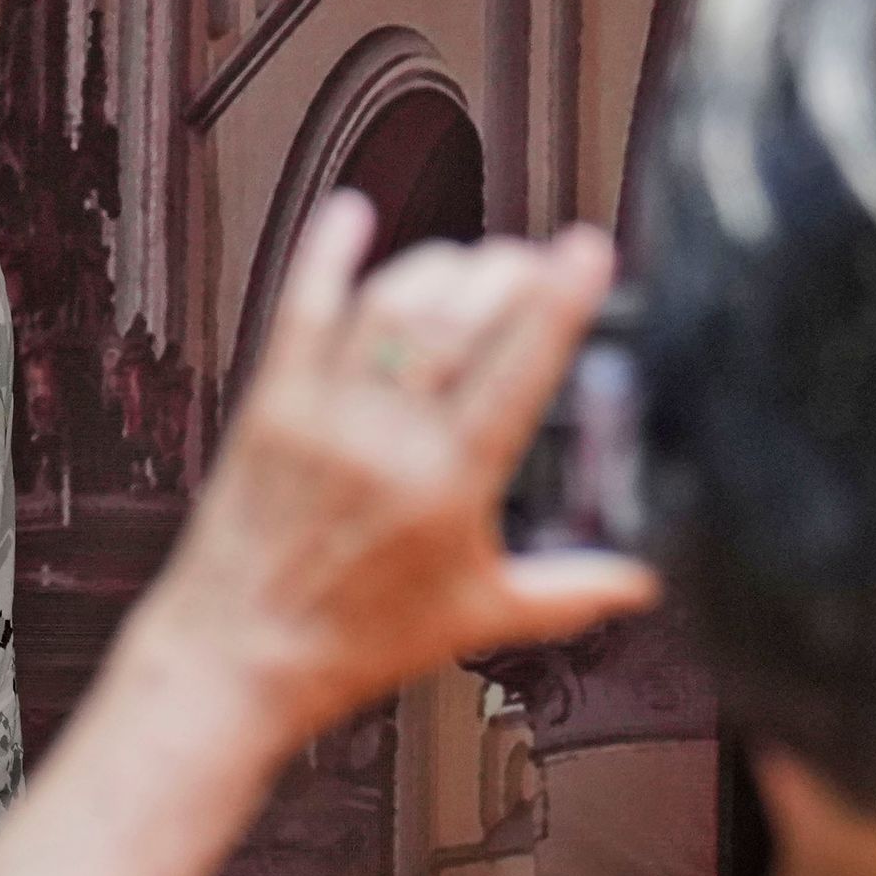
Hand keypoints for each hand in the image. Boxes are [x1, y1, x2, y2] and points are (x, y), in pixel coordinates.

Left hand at [132, 193, 661, 744]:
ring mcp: (321, 416)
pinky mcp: (268, 407)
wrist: (234, 661)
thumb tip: (641, 580)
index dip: (559, 298)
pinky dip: (326, 255)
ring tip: (471, 265)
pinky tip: (350, 215)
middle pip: (457, 317)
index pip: (519, 368)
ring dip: (438, 266)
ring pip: (389, 303)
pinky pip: (301, 311)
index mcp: (446, 486)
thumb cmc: (350, 645)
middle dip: (506, 272)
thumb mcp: (476, 619)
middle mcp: (383, 439)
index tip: (588, 251)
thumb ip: (568, 591)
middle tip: (532, 266)